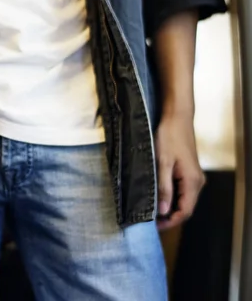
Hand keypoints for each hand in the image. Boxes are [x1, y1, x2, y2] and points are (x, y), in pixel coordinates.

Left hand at [155, 113, 205, 230]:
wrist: (177, 118)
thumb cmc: (169, 137)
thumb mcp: (162, 163)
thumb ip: (164, 188)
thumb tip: (163, 211)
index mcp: (192, 181)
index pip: (185, 211)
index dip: (171, 222)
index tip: (155, 227)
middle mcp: (197, 182)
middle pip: (185, 208)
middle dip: (169, 217)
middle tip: (150, 222)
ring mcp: (194, 177)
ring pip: (184, 200)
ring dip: (170, 208)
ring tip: (151, 212)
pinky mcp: (189, 172)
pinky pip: (182, 191)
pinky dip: (171, 198)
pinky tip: (159, 198)